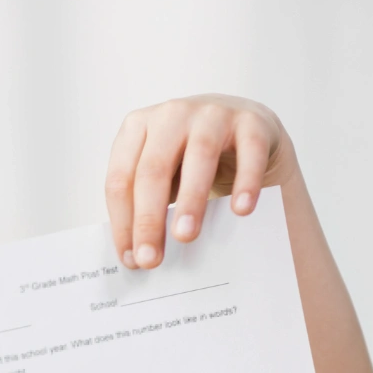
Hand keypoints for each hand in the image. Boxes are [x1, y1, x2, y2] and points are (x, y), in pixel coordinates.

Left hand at [105, 95, 295, 269]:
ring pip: (199, 156)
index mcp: (137, 128)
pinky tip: (240, 211)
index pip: (120, 179)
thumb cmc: (190, 157)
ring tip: (186, 236)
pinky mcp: (251, 122)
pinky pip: (250, 152)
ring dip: (191, 200)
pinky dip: (246, 181)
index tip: (131, 259)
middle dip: (149, 219)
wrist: (243, 127)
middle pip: (153, 170)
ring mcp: (212, 114)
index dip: (123, 222)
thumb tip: (136, 256)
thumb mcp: (161, 173)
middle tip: (151, 258)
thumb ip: (145, 203)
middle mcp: (171, 115)